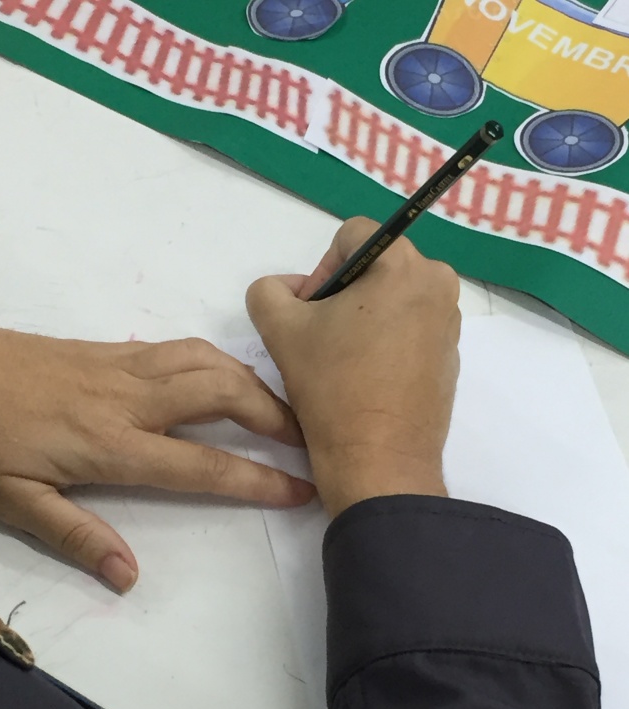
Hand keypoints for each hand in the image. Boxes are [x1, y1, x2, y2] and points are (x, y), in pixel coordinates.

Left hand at [0, 313, 313, 589]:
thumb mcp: (13, 501)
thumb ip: (77, 536)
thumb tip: (129, 576)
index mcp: (110, 444)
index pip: (203, 465)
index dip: (259, 479)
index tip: (303, 489)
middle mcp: (129, 398)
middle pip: (223, 394)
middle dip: (276, 416)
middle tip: (309, 440)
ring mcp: (121, 365)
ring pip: (207, 360)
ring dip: (252, 382)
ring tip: (279, 409)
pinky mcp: (109, 348)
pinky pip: (180, 347)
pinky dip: (218, 360)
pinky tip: (224, 377)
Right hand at [246, 217, 460, 516]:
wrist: (379, 461)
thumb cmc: (331, 387)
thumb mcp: (279, 329)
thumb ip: (269, 290)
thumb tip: (288, 291)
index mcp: (405, 264)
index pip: (352, 236)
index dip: (320, 270)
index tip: (309, 313)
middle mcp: (439, 285)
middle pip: (376, 268)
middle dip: (342, 295)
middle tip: (318, 338)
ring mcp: (450, 325)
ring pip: (393, 301)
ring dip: (362, 320)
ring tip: (340, 362)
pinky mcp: (450, 359)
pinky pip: (410, 332)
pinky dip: (385, 344)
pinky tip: (364, 380)